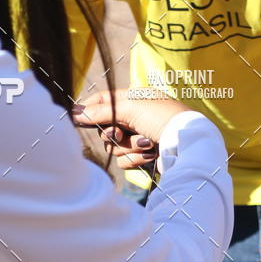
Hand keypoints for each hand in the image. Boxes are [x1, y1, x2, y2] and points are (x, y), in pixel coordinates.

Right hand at [73, 89, 191, 170]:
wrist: (185, 143)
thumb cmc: (161, 117)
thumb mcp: (130, 108)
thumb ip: (101, 111)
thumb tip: (75, 112)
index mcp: (131, 99)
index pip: (102, 101)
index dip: (89, 110)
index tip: (77, 118)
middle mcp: (133, 118)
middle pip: (105, 130)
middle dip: (113, 135)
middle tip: (121, 134)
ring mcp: (137, 138)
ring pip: (115, 149)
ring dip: (129, 148)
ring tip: (148, 143)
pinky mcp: (142, 157)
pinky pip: (125, 162)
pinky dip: (137, 159)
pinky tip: (152, 154)